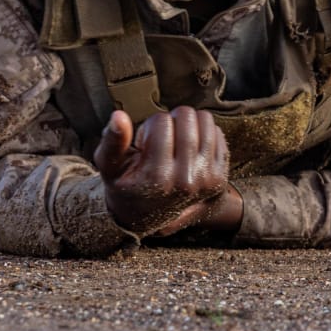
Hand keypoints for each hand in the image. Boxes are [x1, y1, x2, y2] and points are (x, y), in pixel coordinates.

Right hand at [93, 106, 240, 237]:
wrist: (147, 214)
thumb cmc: (127, 187)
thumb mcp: (110, 168)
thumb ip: (112, 142)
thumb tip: (119, 116)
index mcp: (158, 177)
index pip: (162, 122)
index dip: (149, 126)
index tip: (144, 143)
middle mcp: (186, 179)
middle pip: (186, 117)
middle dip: (170, 120)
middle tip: (160, 139)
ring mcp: (207, 179)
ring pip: (205, 121)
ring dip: (188, 123)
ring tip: (175, 141)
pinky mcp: (220, 177)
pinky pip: (218, 134)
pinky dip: (203, 133)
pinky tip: (188, 147)